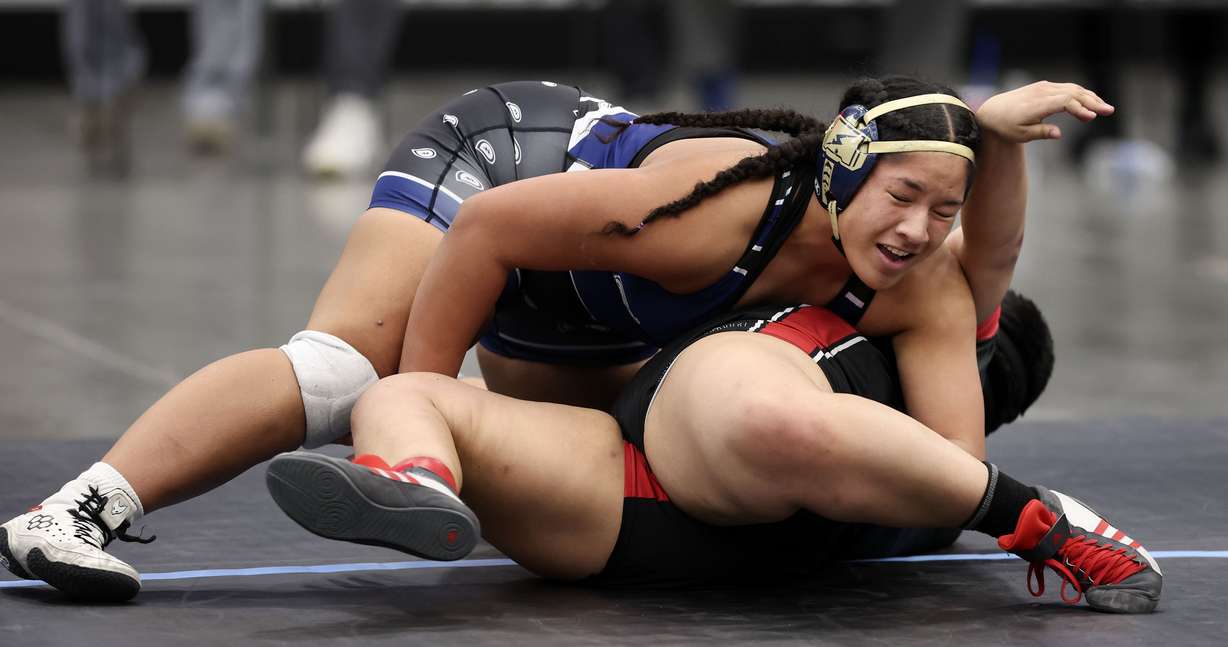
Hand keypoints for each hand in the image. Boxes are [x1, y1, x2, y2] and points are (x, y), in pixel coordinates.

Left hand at [975, 81, 1113, 142]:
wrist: (992, 112)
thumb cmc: (1006, 126)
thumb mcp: (1021, 135)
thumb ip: (1041, 133)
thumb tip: (1059, 134)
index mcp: (1037, 103)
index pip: (1066, 101)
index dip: (1080, 108)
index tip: (1092, 117)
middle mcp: (1042, 91)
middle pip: (1073, 93)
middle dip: (1092, 101)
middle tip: (1109, 111)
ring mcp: (1044, 87)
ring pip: (1072, 89)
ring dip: (1089, 97)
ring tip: (1104, 108)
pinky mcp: (1044, 86)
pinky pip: (1067, 88)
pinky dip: (1080, 94)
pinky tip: (1090, 102)